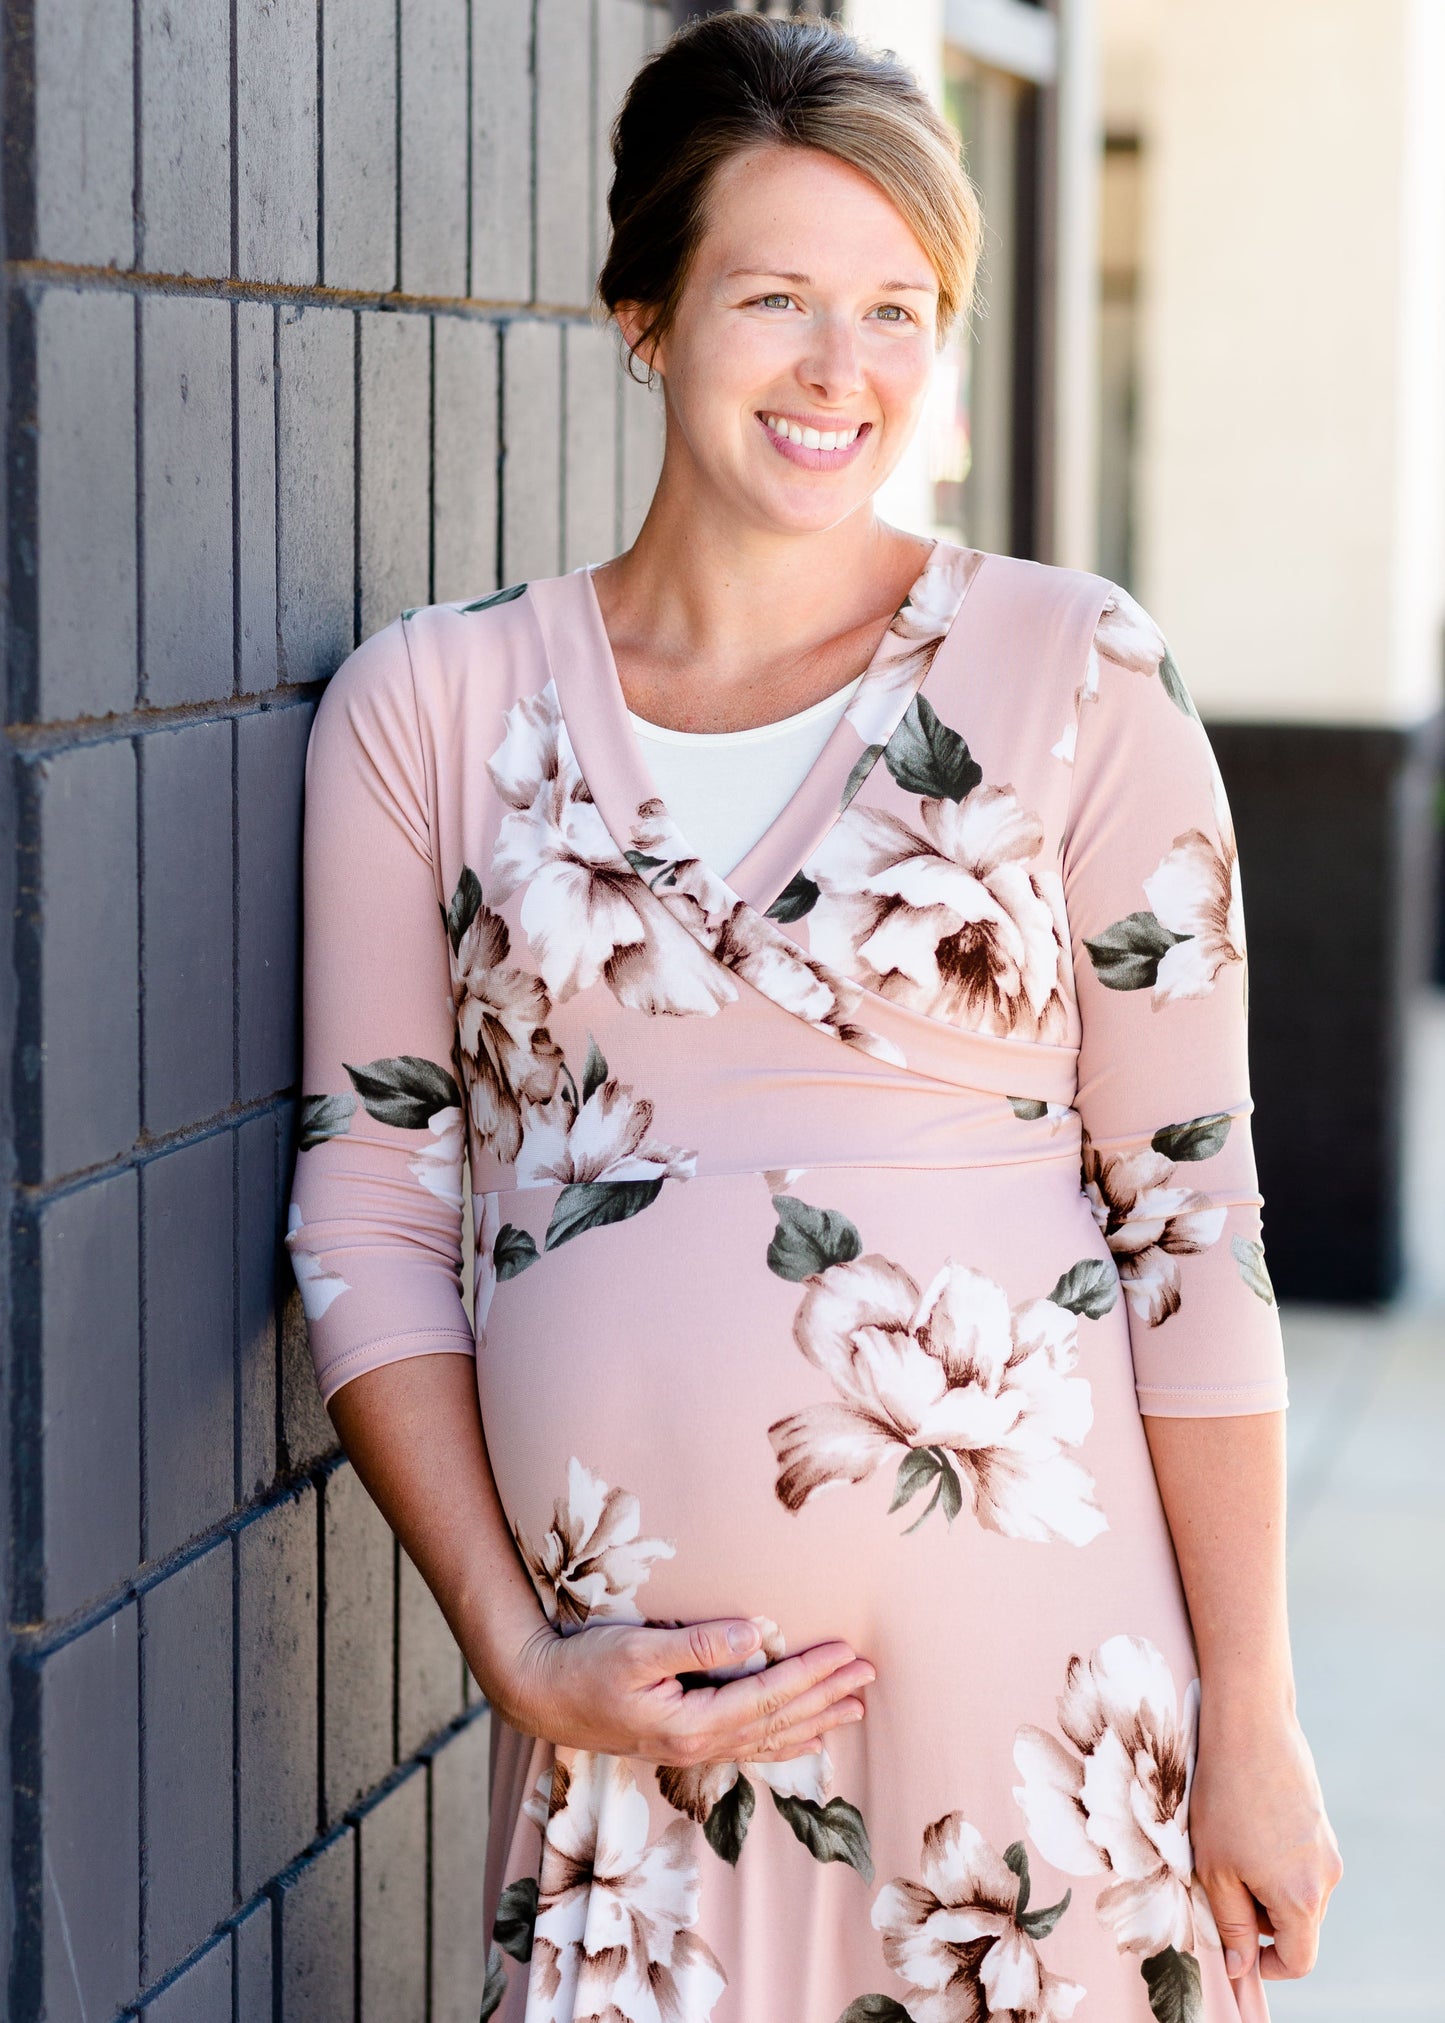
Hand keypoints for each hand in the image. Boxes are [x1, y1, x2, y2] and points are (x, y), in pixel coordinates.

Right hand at [504, 1616, 874, 1765]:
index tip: (848, 1652)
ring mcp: (692, 1750)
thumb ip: (698, 1644)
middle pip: (779, 1721)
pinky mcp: (684, 1743)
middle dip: (827, 1696)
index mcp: (693, 1723)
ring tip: (855, 1708)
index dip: (812, 1673)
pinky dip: (785, 1740)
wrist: (540, 1696)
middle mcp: (699, 1745)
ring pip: (770, 1739)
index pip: (769, 1696)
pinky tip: (806, 1738)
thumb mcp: (637, 1649)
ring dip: (816, 1720)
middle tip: (869, 1675)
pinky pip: (749, 1746)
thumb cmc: (583, 1666)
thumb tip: (757, 1631)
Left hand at [1191, 1702, 1342, 1981]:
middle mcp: (1326, 1876)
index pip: (1299, 1960)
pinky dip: (1275, 1860)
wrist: (1249, 1726)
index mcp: (1301, 1897)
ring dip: (1266, 1887)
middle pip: (1298, 1925)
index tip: (1238, 1947)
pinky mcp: (1321, 1824)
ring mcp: (1327, 1848)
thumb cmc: (1223, 1797)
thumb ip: (1230, 1925)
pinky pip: (1301, 1862)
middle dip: (1260, 1918)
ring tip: (1230, 1845)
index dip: (1267, 1965)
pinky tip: (1245, 1824)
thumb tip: (1241, 1968)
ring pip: (1298, 1893)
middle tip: (1219, 1879)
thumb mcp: (1215, 1869)